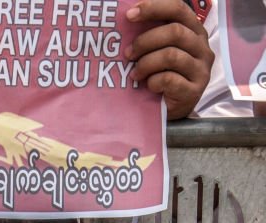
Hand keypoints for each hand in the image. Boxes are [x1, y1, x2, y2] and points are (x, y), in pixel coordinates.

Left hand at [126, 0, 212, 119]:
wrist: (169, 109)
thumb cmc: (160, 75)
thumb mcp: (156, 51)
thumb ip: (149, 34)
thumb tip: (124, 17)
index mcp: (193, 31)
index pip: (178, 9)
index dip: (154, 8)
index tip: (129, 14)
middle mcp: (201, 47)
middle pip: (175, 32)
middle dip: (145, 41)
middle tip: (128, 54)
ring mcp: (201, 69)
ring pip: (171, 56)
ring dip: (146, 64)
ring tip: (135, 74)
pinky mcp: (194, 90)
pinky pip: (168, 80)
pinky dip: (152, 82)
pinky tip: (148, 86)